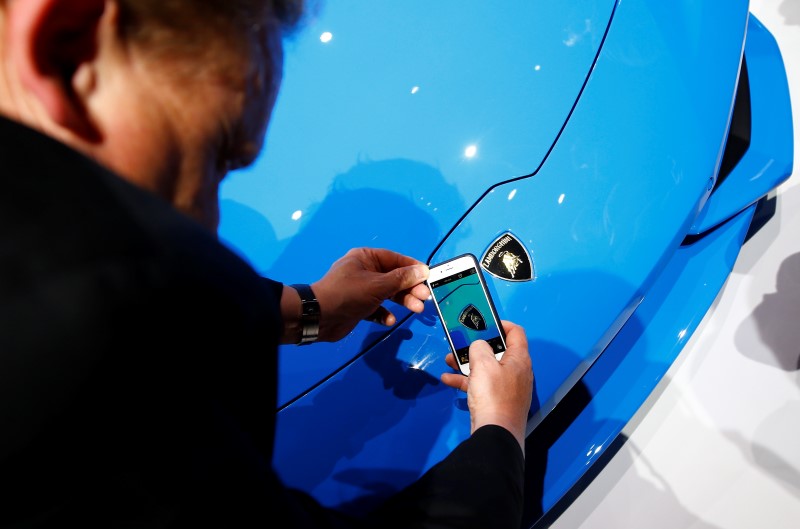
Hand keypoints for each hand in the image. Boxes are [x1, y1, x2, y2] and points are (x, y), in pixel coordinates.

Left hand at [310, 248, 429, 341]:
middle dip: (410, 288)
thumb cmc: (349, 294)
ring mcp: (361, 289)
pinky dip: (384, 313)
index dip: (413, 269)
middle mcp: (364, 271)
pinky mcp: (358, 306)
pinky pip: (376, 308)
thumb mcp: (378, 285)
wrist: (319, 317)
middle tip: (424, 299)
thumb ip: (402, 279)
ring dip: (402, 301)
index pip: (395, 259)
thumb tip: (423, 270)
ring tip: (416, 310)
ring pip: (387, 293)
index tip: (429, 278)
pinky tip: (388, 320)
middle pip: (394, 278)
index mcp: (366, 258)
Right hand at [441, 321, 532, 452]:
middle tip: (461, 343)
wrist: (496, 433)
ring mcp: (507, 387)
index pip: (516, 333)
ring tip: (449, 360)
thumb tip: (479, 346)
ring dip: (467, 363)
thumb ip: (479, 348)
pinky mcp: (497, 400)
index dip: (501, 324)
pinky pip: (481, 385)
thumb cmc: (493, 395)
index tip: (484, 323)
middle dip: (476, 346)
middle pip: (497, 351)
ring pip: (486, 368)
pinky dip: (466, 381)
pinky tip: (448, 380)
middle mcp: (516, 371)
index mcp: (519, 359)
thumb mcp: (483, 365)